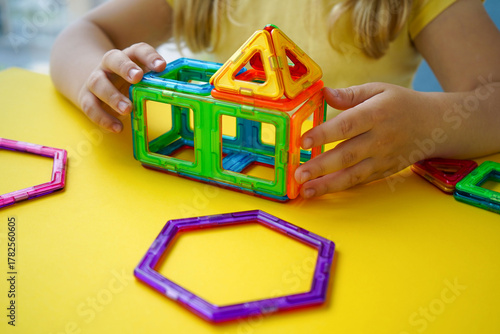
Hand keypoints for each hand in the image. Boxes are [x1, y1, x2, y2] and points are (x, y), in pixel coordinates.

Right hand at [78, 42, 165, 132]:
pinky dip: (103, 118)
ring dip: (113, 96)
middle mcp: (108, 65)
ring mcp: (95, 80)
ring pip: (98, 83)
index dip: (150, 57)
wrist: (93, 80)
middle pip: (113, 59)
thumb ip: (154, 80)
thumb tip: (175, 89)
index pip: (138, 50)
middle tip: (137, 78)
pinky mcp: (86, 97)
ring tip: (127, 109)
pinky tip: (117, 127)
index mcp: (127, 57)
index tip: (162, 66)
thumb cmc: (126, 80)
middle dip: (125, 67)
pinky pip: (90, 106)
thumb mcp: (140, 76)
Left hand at [295, 83, 438, 197]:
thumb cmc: (400, 104)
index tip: (303, 142)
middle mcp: (380, 139)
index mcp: (376, 114)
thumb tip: (324, 92)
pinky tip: (322, 191)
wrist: (434, 125)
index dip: (324, 134)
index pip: (347, 125)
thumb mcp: (378, 90)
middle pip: (347, 155)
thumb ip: (350, 94)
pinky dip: (341, 188)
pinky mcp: (384, 172)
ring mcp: (383, 159)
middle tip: (298, 174)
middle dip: (320, 167)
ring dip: (327, 184)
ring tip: (305, 191)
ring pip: (352, 175)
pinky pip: (360, 182)